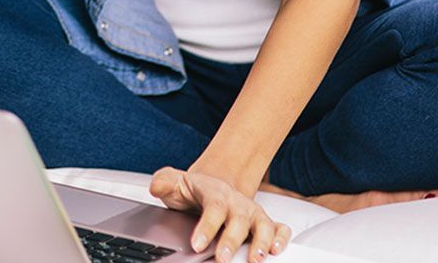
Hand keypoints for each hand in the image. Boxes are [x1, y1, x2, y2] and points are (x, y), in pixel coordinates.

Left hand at [149, 167, 290, 262]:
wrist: (214, 186)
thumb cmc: (195, 190)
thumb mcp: (176, 183)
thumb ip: (165, 183)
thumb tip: (156, 186)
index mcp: (215, 193)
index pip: (213, 208)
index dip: (206, 227)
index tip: (197, 244)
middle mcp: (237, 202)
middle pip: (237, 221)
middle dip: (231, 241)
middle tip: (222, 259)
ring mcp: (252, 212)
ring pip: (262, 225)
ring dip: (261, 242)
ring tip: (255, 259)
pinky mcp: (264, 222)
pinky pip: (279, 228)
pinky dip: (281, 237)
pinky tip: (276, 250)